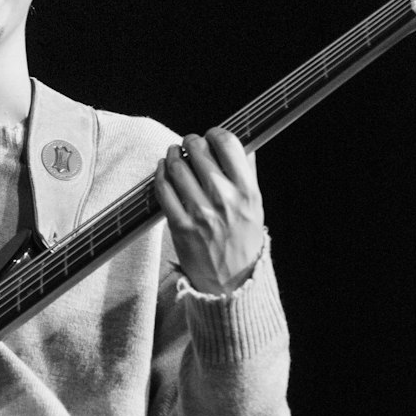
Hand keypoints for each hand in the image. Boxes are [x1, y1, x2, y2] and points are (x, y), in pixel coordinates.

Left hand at [154, 128, 264, 295]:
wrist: (231, 282)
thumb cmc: (243, 241)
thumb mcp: (255, 206)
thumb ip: (248, 174)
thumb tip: (242, 144)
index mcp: (247, 191)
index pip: (228, 145)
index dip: (215, 133)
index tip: (210, 135)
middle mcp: (224, 199)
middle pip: (198, 151)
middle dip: (190, 142)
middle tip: (187, 144)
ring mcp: (201, 213)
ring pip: (177, 167)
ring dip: (171, 155)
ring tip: (173, 155)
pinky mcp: (180, 226)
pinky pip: (163, 189)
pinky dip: (159, 174)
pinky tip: (162, 170)